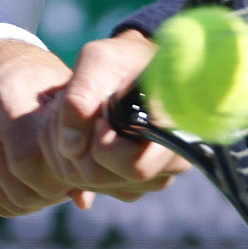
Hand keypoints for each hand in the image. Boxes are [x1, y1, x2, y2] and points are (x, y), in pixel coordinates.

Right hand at [0, 39, 76, 215]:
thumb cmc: (35, 80)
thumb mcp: (63, 93)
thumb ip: (78, 137)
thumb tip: (83, 201)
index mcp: (4, 97)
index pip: (31, 161)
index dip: (62, 174)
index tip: (79, 166)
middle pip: (20, 188)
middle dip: (52, 191)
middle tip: (69, 178)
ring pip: (8, 201)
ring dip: (36, 198)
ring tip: (51, 175)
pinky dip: (14, 197)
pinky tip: (27, 177)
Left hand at [47, 30, 187, 205]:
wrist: (137, 64)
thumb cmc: (122, 58)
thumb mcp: (97, 61)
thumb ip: (80, 97)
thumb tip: (71, 148)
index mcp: (175, 127)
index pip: (136, 167)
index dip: (105, 147)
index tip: (98, 118)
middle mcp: (176, 157)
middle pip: (115, 181)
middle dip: (87, 152)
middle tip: (89, 119)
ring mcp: (163, 172)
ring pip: (110, 188)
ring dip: (86, 160)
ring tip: (91, 125)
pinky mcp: (147, 179)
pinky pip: (110, 190)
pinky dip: (91, 169)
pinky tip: (91, 140)